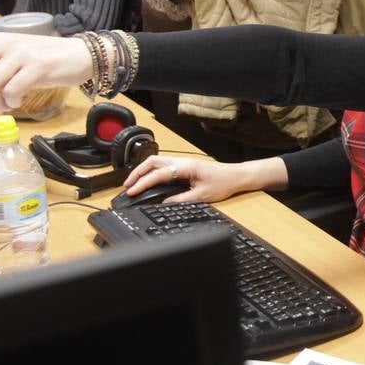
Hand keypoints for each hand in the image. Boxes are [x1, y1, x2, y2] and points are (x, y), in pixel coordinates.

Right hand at [123, 155, 287, 203]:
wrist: (236, 176)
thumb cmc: (223, 183)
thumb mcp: (202, 196)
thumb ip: (181, 200)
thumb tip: (163, 204)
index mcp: (185, 167)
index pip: (158, 174)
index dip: (143, 183)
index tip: (132, 192)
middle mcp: (182, 161)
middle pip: (152, 162)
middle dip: (137, 173)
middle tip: (127, 186)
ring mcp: (183, 162)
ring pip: (156, 162)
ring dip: (143, 171)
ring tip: (133, 184)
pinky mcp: (184, 166)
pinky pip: (163, 165)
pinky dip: (151, 171)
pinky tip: (148, 180)